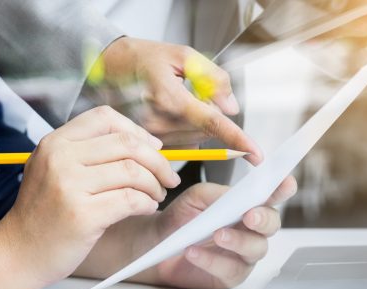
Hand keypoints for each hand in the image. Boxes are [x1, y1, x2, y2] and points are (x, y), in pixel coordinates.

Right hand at [0, 106, 179, 285]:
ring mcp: (70, 186)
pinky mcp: (83, 215)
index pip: (105, 118)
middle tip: (167, 177)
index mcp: (54, 143)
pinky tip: (145, 208)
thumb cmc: (43, 215)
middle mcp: (60, 159)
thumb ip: (86, 153)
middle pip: (126, 144)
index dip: (136, 130)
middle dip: (157, 160)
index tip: (152, 148)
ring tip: (156, 196)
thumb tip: (144, 143)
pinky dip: (146, 203)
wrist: (17, 253)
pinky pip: (130, 200)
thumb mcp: (53, 170)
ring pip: (133, 171)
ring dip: (154, 184)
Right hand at [99, 37, 262, 162]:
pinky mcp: (148, 143)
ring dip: (196, 124)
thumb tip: (230, 107)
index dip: (237, 139)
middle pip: (206, 131)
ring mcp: (151, 135)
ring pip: (195, 139)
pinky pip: (182, 144)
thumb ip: (213, 77)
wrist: (109, 68)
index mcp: (169, 97)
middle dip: (209, 114)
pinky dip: (185, 131)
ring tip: (175, 101)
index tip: (256, 155)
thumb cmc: (146, 58)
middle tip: (191, 92)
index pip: (211, 122)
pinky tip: (169, 113)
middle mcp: (159, 121)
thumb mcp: (183, 55)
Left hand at [137, 177, 296, 288]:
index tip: (286, 183)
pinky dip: (211, 260)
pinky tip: (194, 252)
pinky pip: (229, 269)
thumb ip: (217, 194)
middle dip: (263, 219)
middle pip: (271, 225)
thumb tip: (235, 196)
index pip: (270, 196)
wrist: (156, 244)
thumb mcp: (195, 198)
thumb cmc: (180, 219)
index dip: (282, 189)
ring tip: (218, 234)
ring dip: (238, 240)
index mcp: (245, 206)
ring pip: (256, 249)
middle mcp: (250, 230)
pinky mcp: (230, 276)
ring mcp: (242, 254)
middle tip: (249, 216)